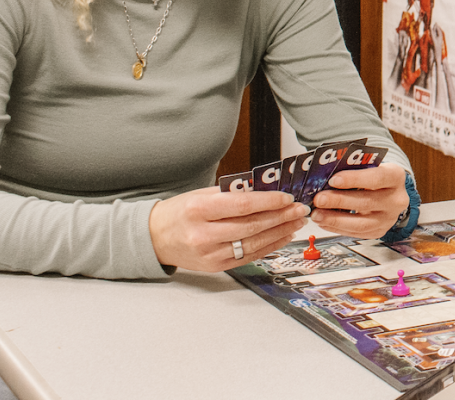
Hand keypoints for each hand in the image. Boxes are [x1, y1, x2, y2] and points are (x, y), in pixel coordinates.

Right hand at [148, 187, 309, 271]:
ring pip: (253, 243)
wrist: (154, 238)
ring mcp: (209, 253)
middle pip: (251, 226)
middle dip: (280, 217)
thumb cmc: (180, 212)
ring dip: (280, 232)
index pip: (241, 205)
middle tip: (299, 209)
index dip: (268, 202)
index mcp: (198, 210)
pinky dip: (269, 246)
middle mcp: (202, 234)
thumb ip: (233, 192)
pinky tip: (282, 236)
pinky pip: (248, 256)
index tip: (287, 197)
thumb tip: (266, 188)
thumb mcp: (202, 195)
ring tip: (296, 221)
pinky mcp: (215, 266)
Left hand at [311, 161, 410, 238]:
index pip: (377, 178)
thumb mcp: (369, 167)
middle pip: (367, 202)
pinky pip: (357, 233)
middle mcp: (396, 199)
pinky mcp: (380, 231)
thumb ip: (353, 170)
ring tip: (317, 215)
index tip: (333, 180)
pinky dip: (337, 228)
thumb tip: (325, 178)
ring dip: (335, 219)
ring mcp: (390, 218)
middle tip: (318, 199)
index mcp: (396, 176)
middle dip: (339, 201)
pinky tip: (324, 222)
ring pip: (361, 223)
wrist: (388, 192)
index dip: (354, 179)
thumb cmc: (373, 176)